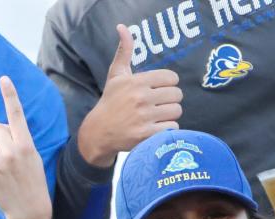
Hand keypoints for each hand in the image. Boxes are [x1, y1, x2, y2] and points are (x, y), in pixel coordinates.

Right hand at [76, 24, 180, 167]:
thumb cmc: (110, 101)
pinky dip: (167, 129)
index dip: (168, 84)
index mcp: (136, 82)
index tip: (159, 89)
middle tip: (160, 104)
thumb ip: (124, 51)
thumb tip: (123, 27)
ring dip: (170, 114)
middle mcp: (141, 98)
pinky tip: (156, 127)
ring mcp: (144, 118)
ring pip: (176, 111)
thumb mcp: (116, 75)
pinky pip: (172, 128)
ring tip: (159, 116)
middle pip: (176, 95)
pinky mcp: (146, 135)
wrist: (98, 132)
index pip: (171, 78)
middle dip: (170, 100)